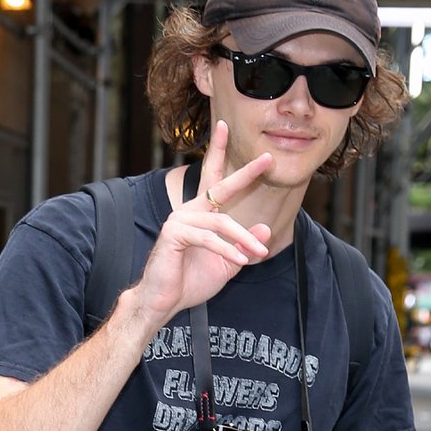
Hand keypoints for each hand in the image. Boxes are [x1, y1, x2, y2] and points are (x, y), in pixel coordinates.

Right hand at [129, 121, 272, 332]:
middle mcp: (189, 211)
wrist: (163, 302)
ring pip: (222, 222)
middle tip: (267, 158)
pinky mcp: (174, 234)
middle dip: (245, 172)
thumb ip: (244, 246)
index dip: (220, 152)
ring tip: (258, 254)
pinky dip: (227, 249)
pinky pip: (209, 238)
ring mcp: (179, 220)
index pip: (213, 180)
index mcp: (200, 214)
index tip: (226, 127)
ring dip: (244, 239)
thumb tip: (265, 228)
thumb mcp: (227, 264)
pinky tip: (240, 260)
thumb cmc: (190, 282)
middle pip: (219, 186)